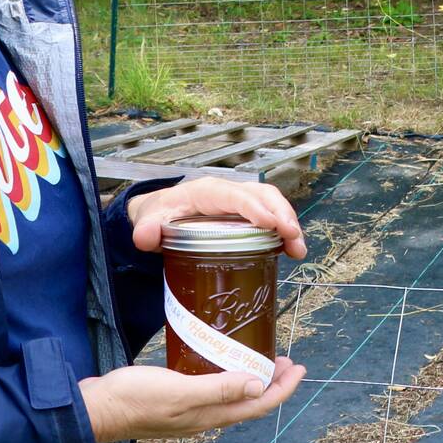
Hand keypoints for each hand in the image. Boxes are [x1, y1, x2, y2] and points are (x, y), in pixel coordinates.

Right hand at [79, 360, 306, 442]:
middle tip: (285, 359)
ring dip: (250, 378)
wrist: (97, 409)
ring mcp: (189, 410)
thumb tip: (258, 385)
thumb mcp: (180, 391)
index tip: (299, 367)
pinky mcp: (174, 399)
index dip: (283, 389)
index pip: (258, 405)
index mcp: (210, 416)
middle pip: (249, 402)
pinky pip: (210, 389)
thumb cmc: (135, 399)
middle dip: (272, 382)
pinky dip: (225, 375)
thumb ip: (218, 390)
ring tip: (261, 358)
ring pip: (231, 397)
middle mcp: (204, 417)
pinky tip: (218, 359)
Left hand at [126, 176, 306, 259]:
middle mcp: (229, 192)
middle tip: (293, 237)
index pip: (235, 196)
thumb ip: (145, 229)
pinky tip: (292, 250)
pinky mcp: (248, 214)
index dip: (255, 208)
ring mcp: (241, 202)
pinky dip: (284, 231)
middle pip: (262, 195)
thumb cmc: (159, 213)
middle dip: (281, 214)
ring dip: (288, 223)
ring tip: (298, 249)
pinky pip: (271, 215)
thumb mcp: (149, 220)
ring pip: (272, 204)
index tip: (272, 225)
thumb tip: (145, 238)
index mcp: (208, 192)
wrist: (161, 213)